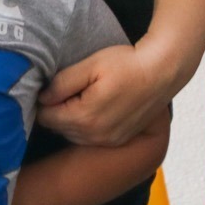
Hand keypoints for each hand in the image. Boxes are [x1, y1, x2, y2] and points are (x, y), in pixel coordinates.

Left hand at [36, 43, 178, 148]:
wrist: (162, 72)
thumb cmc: (127, 64)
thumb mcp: (91, 65)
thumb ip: (62, 82)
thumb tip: (43, 96)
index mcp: (84, 116)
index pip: (46, 117)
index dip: (44, 100)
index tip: (53, 86)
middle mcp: (94, 135)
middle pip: (58, 128)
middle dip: (56, 111)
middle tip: (67, 88)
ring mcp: (107, 140)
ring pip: (73, 135)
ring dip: (70, 120)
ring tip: (81, 96)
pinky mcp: (117, 140)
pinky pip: (90, 139)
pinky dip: (86, 126)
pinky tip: (95, 107)